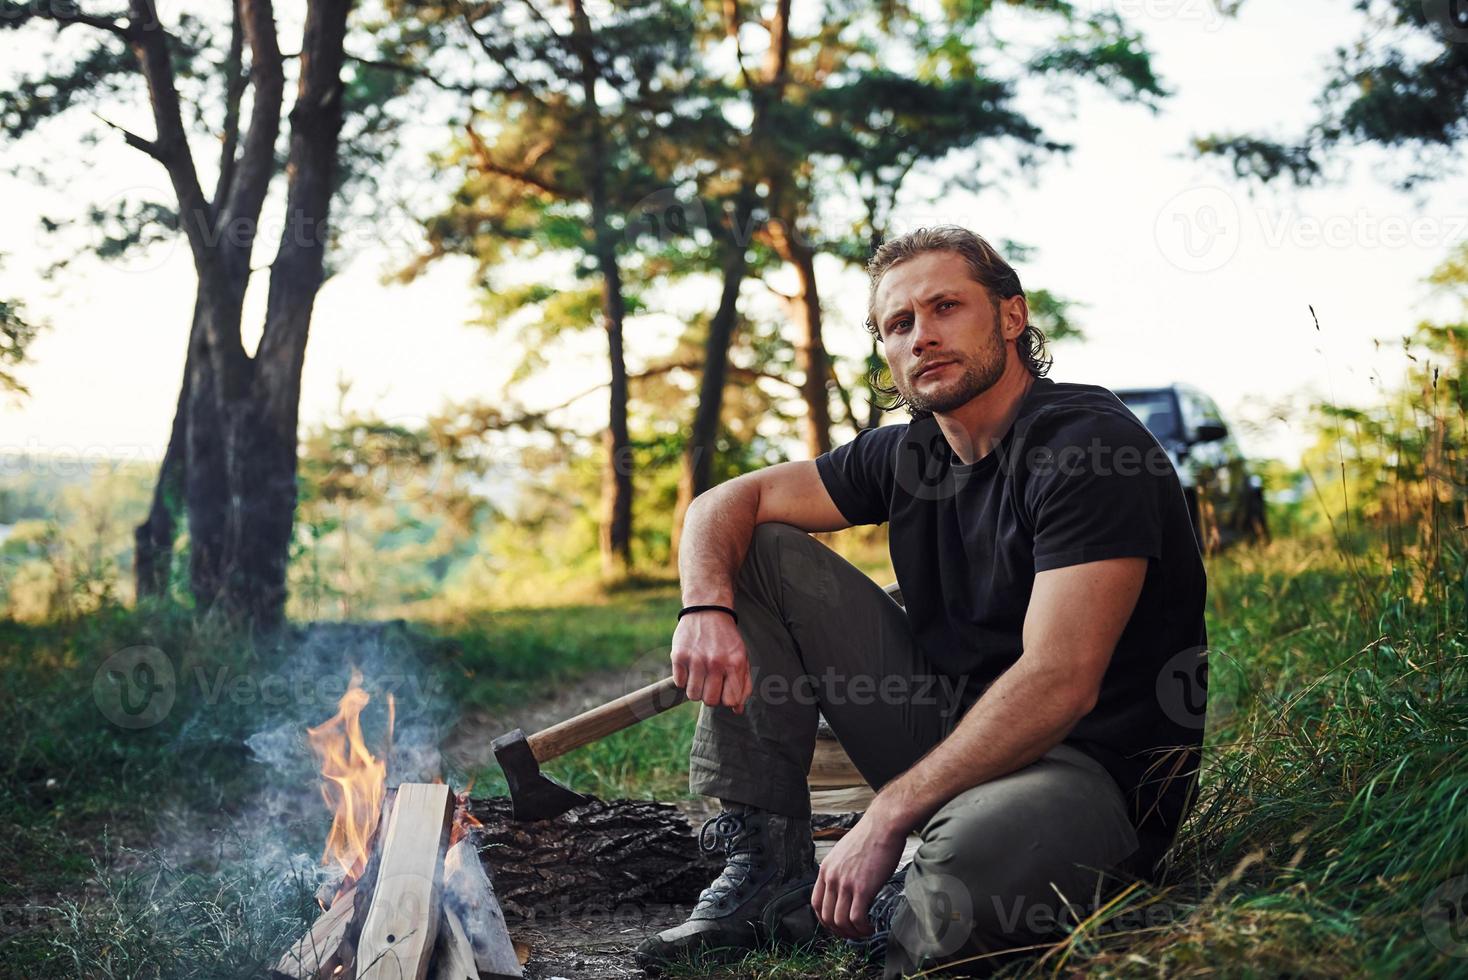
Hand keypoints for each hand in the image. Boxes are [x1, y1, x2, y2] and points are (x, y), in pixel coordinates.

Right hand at [670, 611, 751, 713]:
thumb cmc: (727, 639)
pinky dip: (683, 679)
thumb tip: (737, 710)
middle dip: (710, 696)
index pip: (730, 701)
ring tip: (700, 675)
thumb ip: (743, 685)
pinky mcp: (679, 656)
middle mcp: (715, 662)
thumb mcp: (742, 657)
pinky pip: (679, 683)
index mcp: (734, 663)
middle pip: (710, 701)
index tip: (724, 690)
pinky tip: (690, 666)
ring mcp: (696, 659)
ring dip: (696, 689)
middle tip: (711, 683)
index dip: (726, 699)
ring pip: (693, 695)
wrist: (707, 610)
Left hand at [811, 807, 906, 938]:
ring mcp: (845, 883)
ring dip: (852, 933)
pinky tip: (870, 927)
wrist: (883, 825)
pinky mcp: (862, 888)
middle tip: (852, 933)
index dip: (825, 920)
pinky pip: (856, 918)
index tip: (837, 925)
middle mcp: (831, 878)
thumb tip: (845, 888)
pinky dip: (862, 928)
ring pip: (840, 921)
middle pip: (826, 917)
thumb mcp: (844, 853)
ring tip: (864, 932)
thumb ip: (840, 871)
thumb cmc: (869, 837)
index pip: (815, 904)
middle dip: (839, 931)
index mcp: (825, 869)